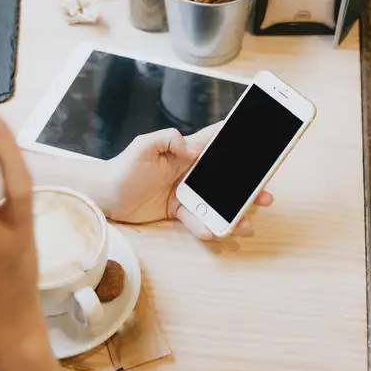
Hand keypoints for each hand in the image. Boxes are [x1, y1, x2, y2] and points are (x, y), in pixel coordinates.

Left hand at [101, 123, 273, 239]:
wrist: (104, 196)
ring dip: (233, 212)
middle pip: (226, 177)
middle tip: (266, 195)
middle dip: (247, 186)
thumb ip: (167, 139)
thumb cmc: (122, 168)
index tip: (262, 140)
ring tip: (247, 222)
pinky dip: (205, 227)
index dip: (237, 138)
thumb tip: (192, 148)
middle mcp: (190, 171)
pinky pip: (197, 220)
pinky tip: (213, 232)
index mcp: (186, 151)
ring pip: (216, 202)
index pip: (216, 141)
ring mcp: (186, 192)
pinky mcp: (178, 211)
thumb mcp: (143, 146)